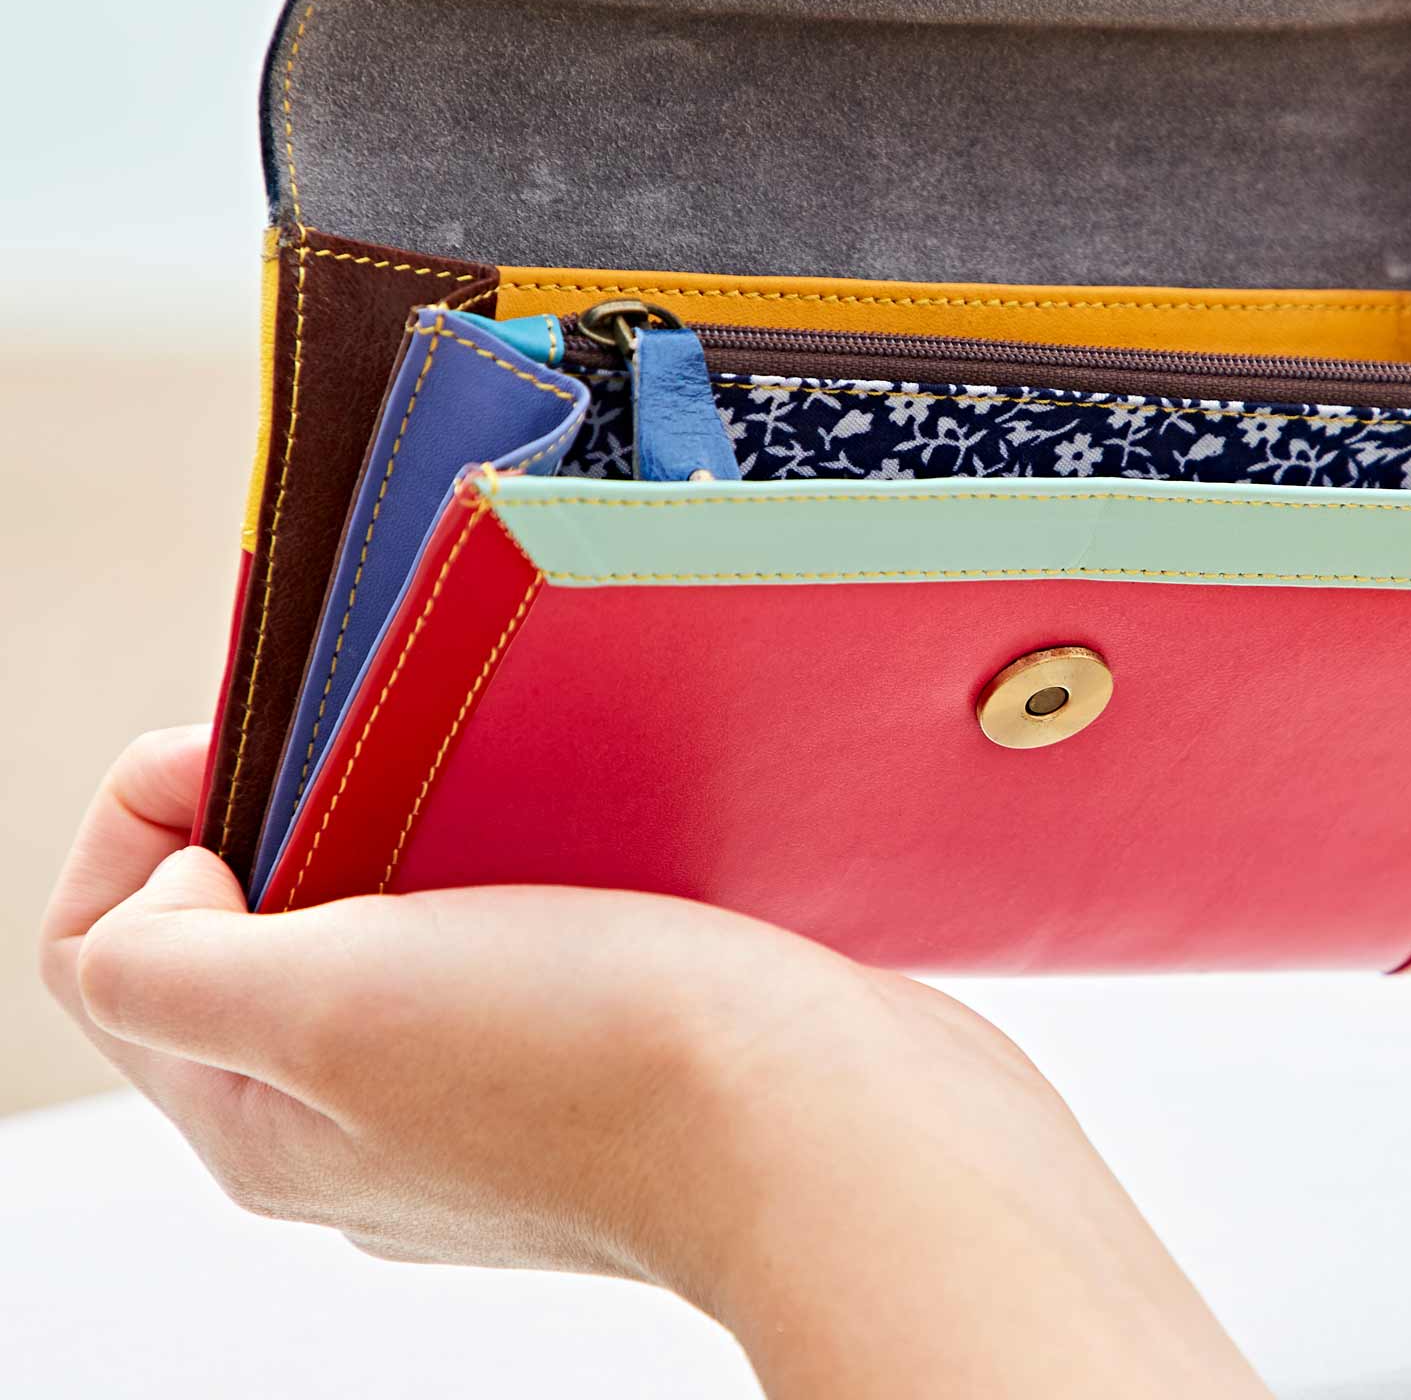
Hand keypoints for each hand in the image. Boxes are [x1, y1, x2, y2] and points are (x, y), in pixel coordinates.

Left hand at [40, 724, 1267, 1396]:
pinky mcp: (603, 1043)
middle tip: (379, 736)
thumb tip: (174, 891)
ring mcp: (490, 1084)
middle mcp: (365, 1113)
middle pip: (250, 921)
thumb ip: (173, 961)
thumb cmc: (610, 1067)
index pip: (112, 946)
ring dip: (414, 816)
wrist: (844, 1128)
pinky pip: (509, 921)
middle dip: (290, 802)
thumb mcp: (334, 1002)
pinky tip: (583, 818)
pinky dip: (519, 849)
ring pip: (389, 913)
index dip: (154, 812)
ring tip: (486, 765)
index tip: (258, 739)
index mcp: (268, 1115)